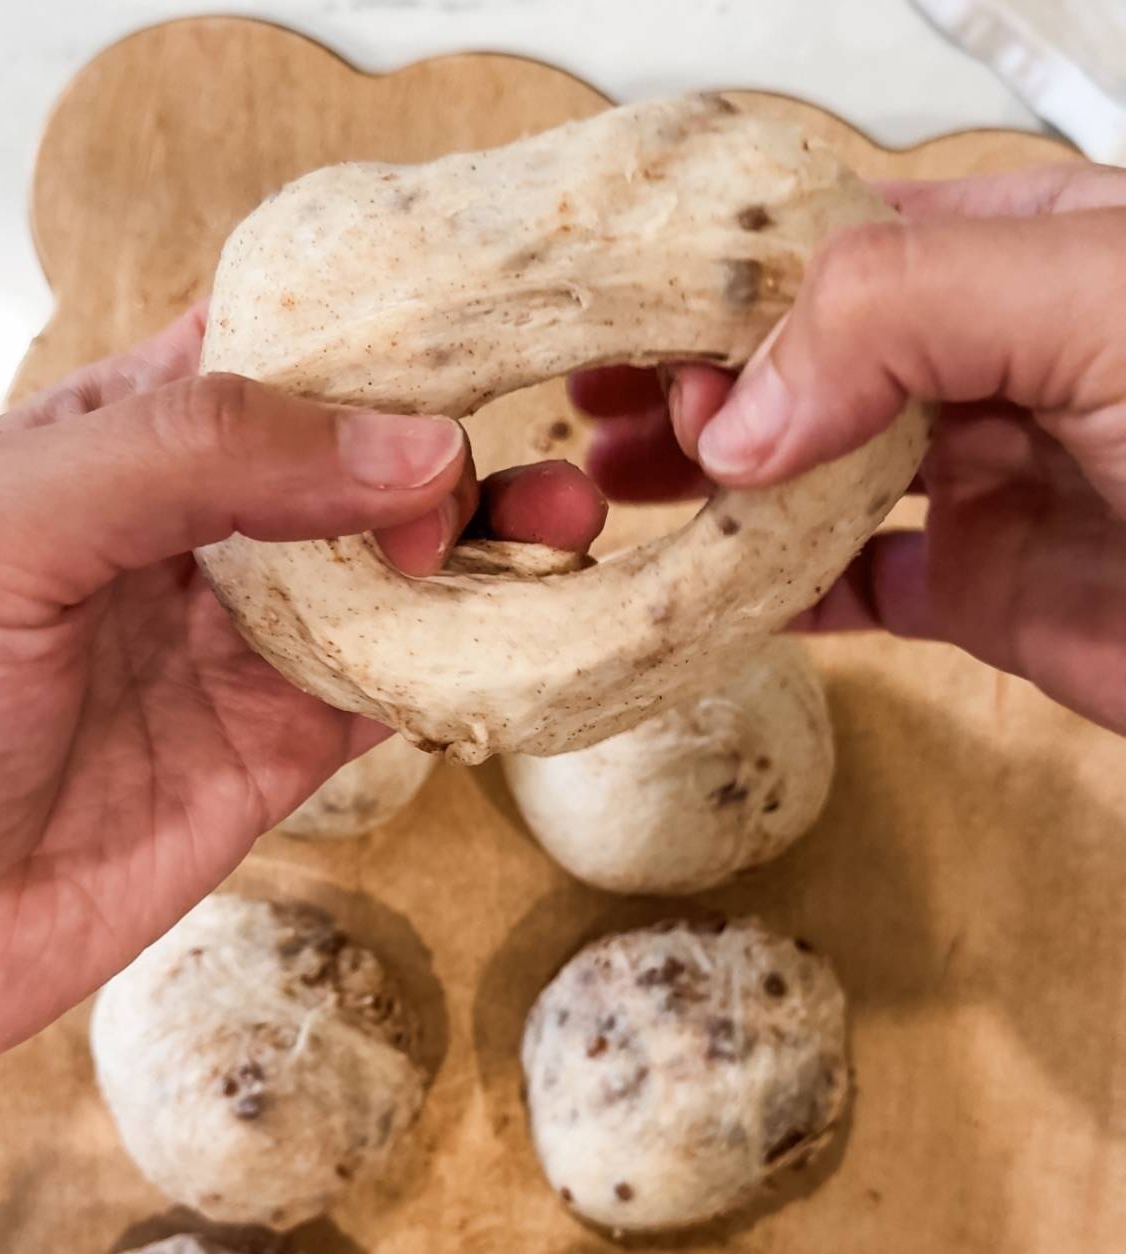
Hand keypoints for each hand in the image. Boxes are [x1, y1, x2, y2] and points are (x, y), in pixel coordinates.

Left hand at [0, 305, 605, 1089]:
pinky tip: (533, 630)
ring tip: (568, 525)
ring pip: (392, 573)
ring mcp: (239, 645)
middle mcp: (190, 533)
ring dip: (484, 546)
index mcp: (111, 442)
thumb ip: (193, 460)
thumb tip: (408, 445)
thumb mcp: (6, 530)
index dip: (371, 325)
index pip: (263, 345)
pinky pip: (395, 691)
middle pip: (352, 458)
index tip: (485, 311)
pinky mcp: (278, 751)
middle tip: (531, 451)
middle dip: (450, 441)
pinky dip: (470, 663)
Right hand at [571, 162, 1125, 735]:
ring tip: (609, 488)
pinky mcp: (988, 596)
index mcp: (1030, 250)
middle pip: (813, 359)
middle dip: (699, 379)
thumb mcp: (1097, 299)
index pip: (846, 244)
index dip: (727, 279)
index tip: (626, 317)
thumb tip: (739, 415)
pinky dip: (774, 593)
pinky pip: (856, 589)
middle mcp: (999, 360)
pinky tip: (703, 588)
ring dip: (714, 483)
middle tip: (592, 408)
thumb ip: (906, 313)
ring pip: (816, 474)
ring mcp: (990, 480)